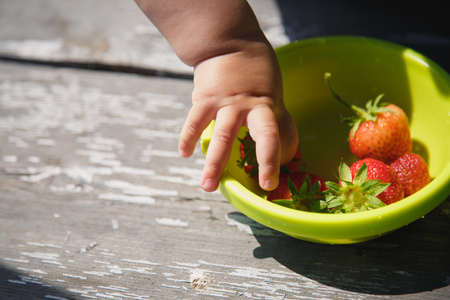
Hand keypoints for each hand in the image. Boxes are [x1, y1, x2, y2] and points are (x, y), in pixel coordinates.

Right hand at [178, 40, 298, 191]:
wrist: (228, 41)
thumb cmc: (254, 69)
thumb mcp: (271, 90)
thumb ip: (274, 117)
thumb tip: (282, 147)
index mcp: (270, 104)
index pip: (284, 133)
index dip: (286, 154)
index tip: (280, 174)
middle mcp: (252, 106)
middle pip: (264, 135)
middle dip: (266, 162)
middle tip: (266, 186)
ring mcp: (227, 103)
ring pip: (222, 136)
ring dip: (214, 164)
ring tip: (207, 187)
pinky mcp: (205, 98)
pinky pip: (194, 122)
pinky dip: (187, 138)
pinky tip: (184, 154)